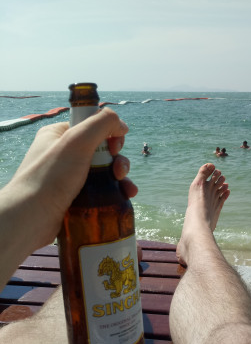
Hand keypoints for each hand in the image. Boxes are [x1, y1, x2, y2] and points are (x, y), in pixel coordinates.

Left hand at [2, 108, 136, 264]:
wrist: (30, 220)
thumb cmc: (51, 177)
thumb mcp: (77, 141)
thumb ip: (102, 124)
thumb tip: (122, 125)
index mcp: (58, 135)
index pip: (92, 125)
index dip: (110, 134)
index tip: (115, 147)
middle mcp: (62, 154)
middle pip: (102, 149)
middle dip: (118, 159)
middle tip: (119, 172)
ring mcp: (68, 177)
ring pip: (104, 171)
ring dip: (121, 177)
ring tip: (127, 189)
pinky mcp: (74, 197)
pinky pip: (100, 190)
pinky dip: (115, 191)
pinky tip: (127, 196)